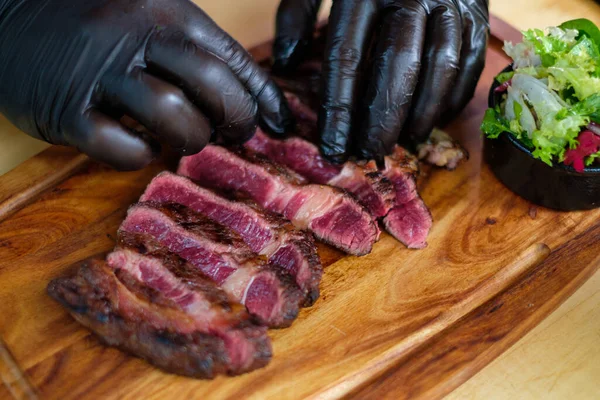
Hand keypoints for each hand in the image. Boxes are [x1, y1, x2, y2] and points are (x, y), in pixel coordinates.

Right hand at [0, 0, 292, 169]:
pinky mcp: (65, 109)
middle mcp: (135, 35)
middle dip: (236, 119)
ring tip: (184, 136)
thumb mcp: (149, 15)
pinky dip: (140, 154)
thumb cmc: (94, 21)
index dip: (263, 98)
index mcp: (165, 10)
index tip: (279, 124)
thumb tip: (257, 99)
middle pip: (213, 86)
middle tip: (234, 133)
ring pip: (174, 118)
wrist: (9, 11)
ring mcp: (99, 73)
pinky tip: (137, 144)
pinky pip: (122, 147)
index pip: (232, 59)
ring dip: (190, 138)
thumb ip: (197, 49)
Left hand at [273, 0, 488, 162]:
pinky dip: (455, 96)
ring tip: (405, 143)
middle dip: (384, 119)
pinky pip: (470, 60)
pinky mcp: (478, 9)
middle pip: (399, 66)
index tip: (333, 147)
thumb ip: (299, 13)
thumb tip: (285, 62)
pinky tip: (435, 120)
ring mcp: (451, 0)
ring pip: (441, 67)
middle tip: (371, 153)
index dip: (339, 109)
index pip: (347, 57)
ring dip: (423, 113)